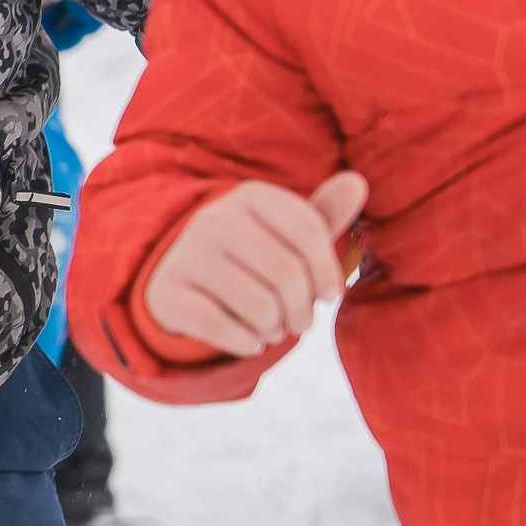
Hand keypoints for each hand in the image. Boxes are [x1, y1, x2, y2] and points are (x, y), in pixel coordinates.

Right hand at [140, 169, 367, 356]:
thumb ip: (323, 215)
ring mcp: (186, 254)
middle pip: (286, 272)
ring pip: (257, 305)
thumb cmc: (250, 256)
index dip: (328, 271)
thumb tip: (357, 182)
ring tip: (274, 329)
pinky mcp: (168, 292)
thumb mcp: (284, 232)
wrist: (181, 278)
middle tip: (301, 322)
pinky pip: (221, 327)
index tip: (328, 295)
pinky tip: (250, 340)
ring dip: (275, 328)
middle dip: (302, 308)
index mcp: (251, 196)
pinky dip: (246, 342)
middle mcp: (214, 218)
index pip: (309, 230)